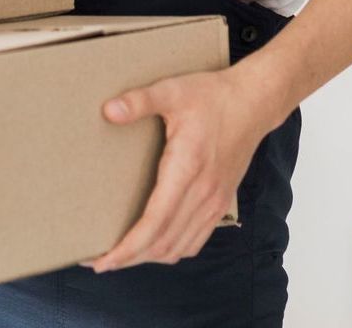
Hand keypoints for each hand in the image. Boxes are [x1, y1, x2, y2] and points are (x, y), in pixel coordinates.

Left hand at [79, 68, 269, 272]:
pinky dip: (172, 250)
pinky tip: (155, 246)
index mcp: (187, 169)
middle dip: (129, 258)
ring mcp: (214, 202)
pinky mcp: (220, 203)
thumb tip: (108, 110)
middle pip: (163, 243)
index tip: (102, 260)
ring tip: (121, 256)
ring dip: (149, 257)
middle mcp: (203, 193)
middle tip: (98, 262)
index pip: (155, 223)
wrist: (253, 103)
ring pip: (179, 247)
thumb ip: (140, 101)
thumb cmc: (212, 96)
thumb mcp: (172, 90)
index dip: (128, 247)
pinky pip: (196, 240)